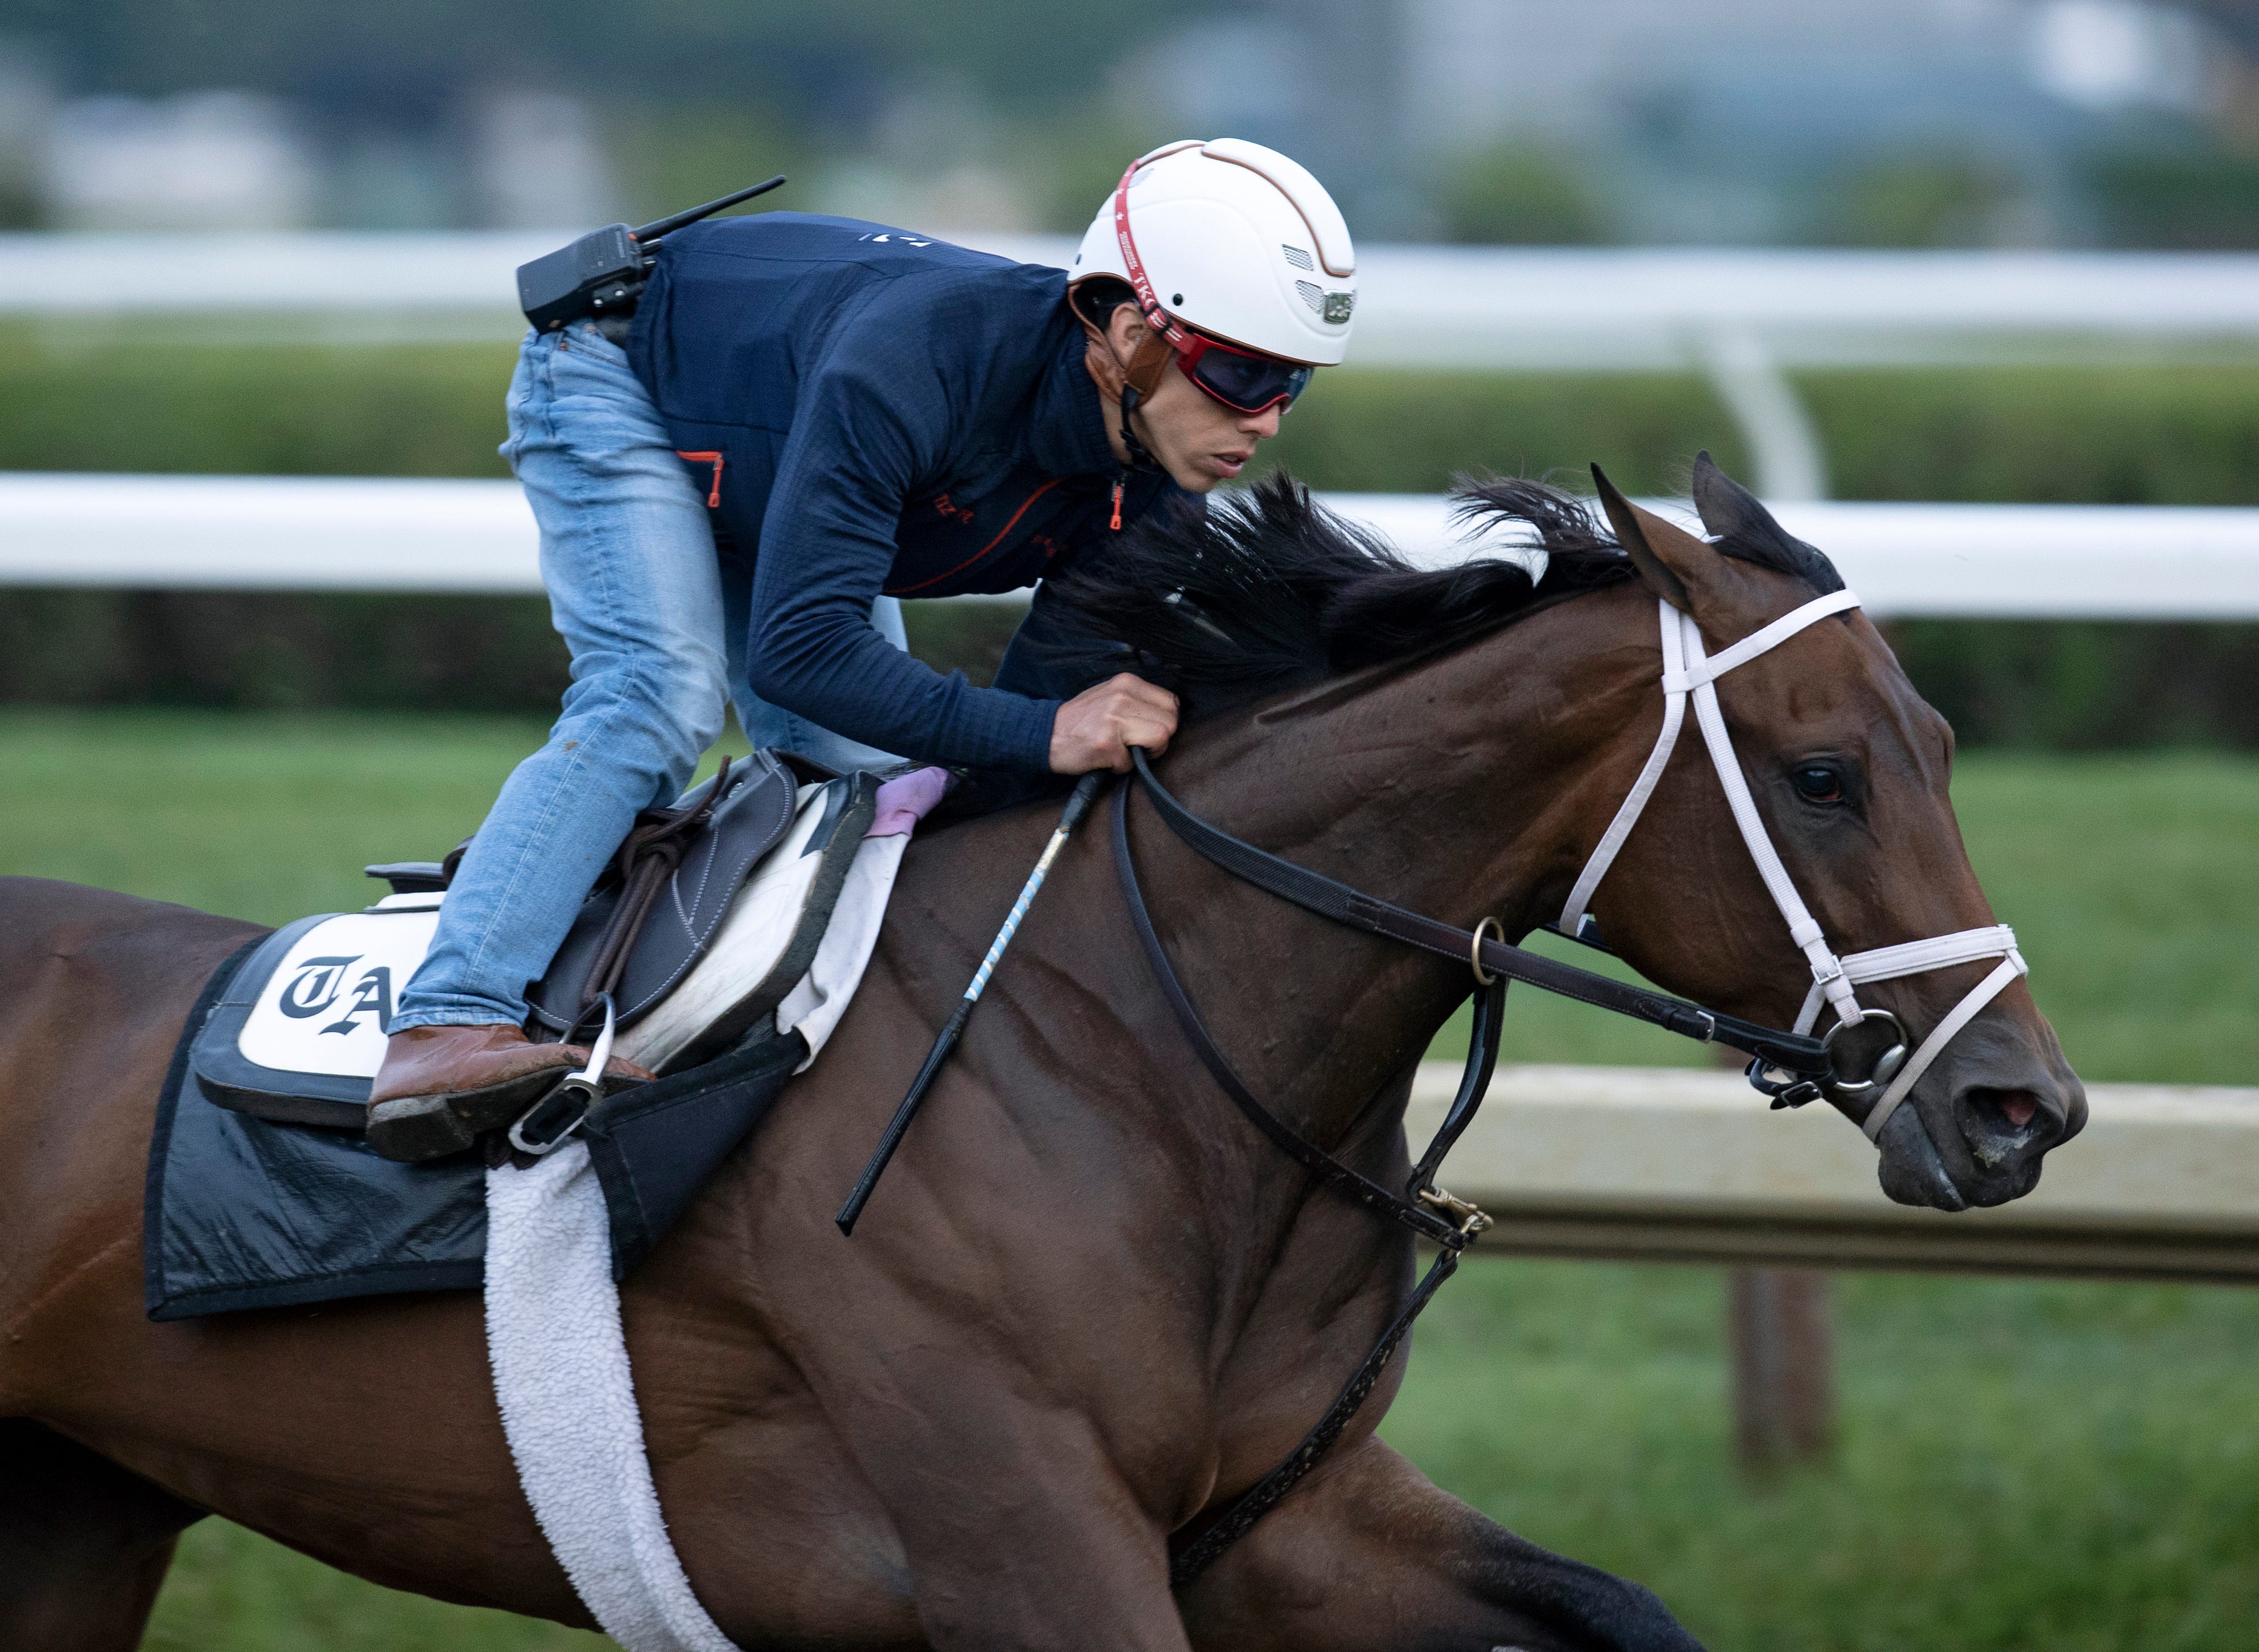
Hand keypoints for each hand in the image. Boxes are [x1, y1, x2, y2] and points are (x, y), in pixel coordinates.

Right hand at [1049, 673, 1178, 773]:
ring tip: (1124, 752)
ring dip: (1145, 754)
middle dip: (1159, 741)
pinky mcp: (1106, 743)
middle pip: (1171, 724)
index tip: (1148, 731)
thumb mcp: (1110, 695)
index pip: (1172, 703)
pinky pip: (1132, 763)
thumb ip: (1138, 700)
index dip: (1165, 722)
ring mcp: (1114, 719)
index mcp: (1127, 682)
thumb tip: (1169, 714)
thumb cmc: (1081, 719)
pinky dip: (1120, 767)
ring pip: (1161, 740)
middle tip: (1137, 746)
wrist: (1044, 734)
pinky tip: (1105, 759)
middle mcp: (1123, 697)